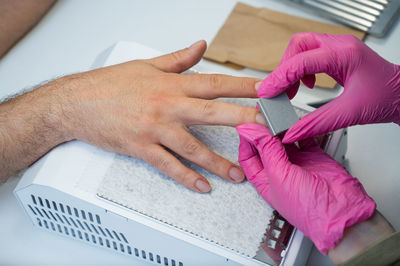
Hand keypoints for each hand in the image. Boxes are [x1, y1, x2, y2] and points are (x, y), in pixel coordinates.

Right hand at [56, 40, 261, 192]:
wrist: (75, 103)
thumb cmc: (109, 84)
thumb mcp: (147, 66)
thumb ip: (178, 59)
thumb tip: (201, 46)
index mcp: (170, 85)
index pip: (214, 83)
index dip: (241, 86)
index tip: (264, 90)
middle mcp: (166, 107)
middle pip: (211, 112)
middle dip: (242, 119)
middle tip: (265, 128)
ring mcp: (154, 129)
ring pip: (193, 147)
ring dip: (218, 162)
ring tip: (237, 174)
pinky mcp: (141, 148)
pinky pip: (168, 166)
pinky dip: (186, 177)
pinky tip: (202, 185)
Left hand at [236, 123, 374, 253]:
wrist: (342, 212)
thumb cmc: (309, 209)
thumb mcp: (280, 176)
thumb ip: (266, 150)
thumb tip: (250, 132)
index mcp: (265, 180)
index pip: (249, 157)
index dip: (246, 141)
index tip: (247, 126)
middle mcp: (280, 172)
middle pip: (265, 147)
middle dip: (263, 132)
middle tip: (264, 118)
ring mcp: (298, 164)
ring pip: (284, 141)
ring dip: (281, 130)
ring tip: (279, 119)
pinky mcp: (315, 157)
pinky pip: (305, 139)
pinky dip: (301, 130)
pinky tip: (297, 124)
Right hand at [257, 33, 399, 142]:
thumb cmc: (388, 97)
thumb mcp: (350, 114)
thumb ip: (316, 124)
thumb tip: (292, 132)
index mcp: (344, 54)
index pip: (301, 61)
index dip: (280, 77)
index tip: (266, 92)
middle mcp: (339, 46)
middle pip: (297, 45)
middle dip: (283, 68)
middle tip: (278, 90)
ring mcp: (338, 49)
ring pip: (301, 48)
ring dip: (290, 69)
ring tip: (289, 91)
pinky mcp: (336, 56)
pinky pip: (309, 56)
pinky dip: (300, 70)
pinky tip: (304, 85)